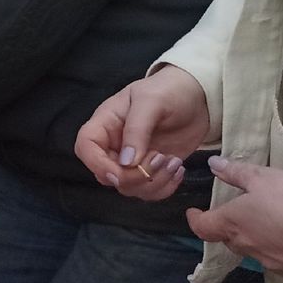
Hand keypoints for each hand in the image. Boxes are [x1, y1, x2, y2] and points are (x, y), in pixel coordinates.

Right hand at [74, 65, 210, 200]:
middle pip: (106, 174)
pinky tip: (178, 169)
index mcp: (106, 123)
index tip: (120, 173)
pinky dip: (165, 188)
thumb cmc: (169, 91)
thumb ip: (137, 129)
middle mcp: (114, 144)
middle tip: (161, 159)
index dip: (96, 164)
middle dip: (134, 177)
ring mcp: (133, 160)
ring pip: (128, 187)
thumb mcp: (151, 101)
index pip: (85, 147)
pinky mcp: (152, 170)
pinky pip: (148, 191)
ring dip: (153, 182)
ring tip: (174, 162)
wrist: (196, 97)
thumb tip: (126, 162)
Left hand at [189, 158, 282, 282]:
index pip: (203, 227)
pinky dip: (278, 251)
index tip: (193, 213)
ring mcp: (270, 264)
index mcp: (233, 224)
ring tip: (266, 226)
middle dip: (227, 229)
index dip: (195, 220)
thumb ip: (237, 173)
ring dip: (254, 240)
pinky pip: (278, 261)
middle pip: (228, 239)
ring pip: (253, 251)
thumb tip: (213, 165)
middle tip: (236, 216)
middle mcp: (247, 246)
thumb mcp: (264, 179)